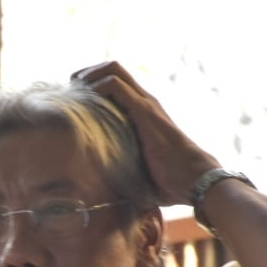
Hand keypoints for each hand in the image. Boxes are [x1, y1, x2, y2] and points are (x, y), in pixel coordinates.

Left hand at [71, 60, 218, 206]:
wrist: (196, 181)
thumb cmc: (171, 183)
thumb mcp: (139, 172)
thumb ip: (122, 172)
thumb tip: (104, 198)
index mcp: (144, 112)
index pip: (117, 81)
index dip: (93, 83)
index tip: (75, 98)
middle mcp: (145, 101)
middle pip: (113, 68)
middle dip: (87, 73)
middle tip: (70, 90)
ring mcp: (145, 104)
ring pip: (113, 70)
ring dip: (89, 76)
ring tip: (74, 92)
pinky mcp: (143, 111)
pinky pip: (115, 85)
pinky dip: (96, 87)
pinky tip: (85, 103)